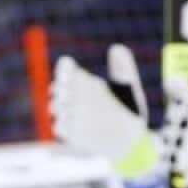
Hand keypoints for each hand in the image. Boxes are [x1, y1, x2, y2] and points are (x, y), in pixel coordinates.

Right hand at [50, 44, 157, 175]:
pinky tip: (66, 121)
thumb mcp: (128, 88)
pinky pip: (59, 128)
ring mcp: (71, 117)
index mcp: (85, 83)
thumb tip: (116, 47)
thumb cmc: (129, 110)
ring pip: (55, 108)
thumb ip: (122, 68)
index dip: (64, 67)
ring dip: (57, 105)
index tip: (67, 65)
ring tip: (65, 105)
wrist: (132, 141)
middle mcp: (75, 99)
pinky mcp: (72, 135)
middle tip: (65, 87)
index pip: (67, 71)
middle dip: (59, 87)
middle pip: (58, 89)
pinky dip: (60, 124)